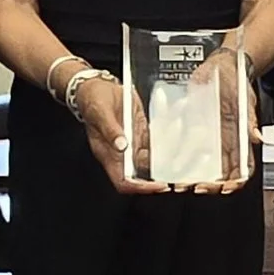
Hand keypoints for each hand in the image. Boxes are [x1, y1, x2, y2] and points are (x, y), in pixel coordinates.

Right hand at [77, 73, 167, 196]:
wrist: (97, 86)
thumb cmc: (93, 100)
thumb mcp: (100, 112)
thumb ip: (110, 130)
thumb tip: (121, 146)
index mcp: (108, 154)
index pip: (123, 182)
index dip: (140, 188)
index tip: (157, 186)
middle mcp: (122, 152)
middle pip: (141, 175)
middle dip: (158, 177)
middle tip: (176, 175)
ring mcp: (132, 142)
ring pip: (151, 159)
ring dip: (165, 160)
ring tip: (181, 157)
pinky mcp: (140, 131)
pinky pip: (154, 142)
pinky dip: (165, 142)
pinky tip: (176, 137)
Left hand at [184, 47, 259, 194]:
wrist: (221, 64)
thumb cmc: (236, 80)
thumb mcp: (244, 98)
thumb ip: (250, 120)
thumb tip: (258, 138)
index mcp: (240, 138)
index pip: (243, 168)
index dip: (235, 182)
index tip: (225, 188)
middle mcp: (226, 141)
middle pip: (221, 173)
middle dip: (210, 186)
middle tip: (196, 188)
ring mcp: (210, 137)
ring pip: (205, 167)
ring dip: (194, 177)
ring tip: (181, 183)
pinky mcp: (196, 130)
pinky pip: (190, 151)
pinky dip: (183, 162)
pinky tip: (173, 167)